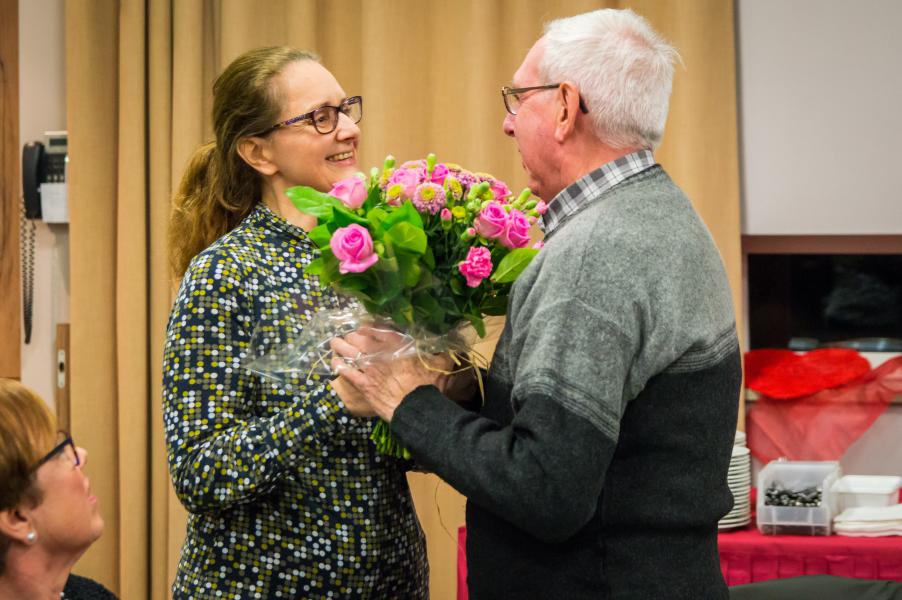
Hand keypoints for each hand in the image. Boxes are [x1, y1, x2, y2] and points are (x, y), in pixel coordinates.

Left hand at [330, 330, 447, 421]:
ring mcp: (370, 368)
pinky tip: (334, 363)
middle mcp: (380, 352)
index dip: (368, 325)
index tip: (363, 324)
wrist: (417, 407)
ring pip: (349, 352)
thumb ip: (443, 352)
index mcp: (398, 345)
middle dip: (351, 334)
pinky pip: (346, 372)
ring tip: (334, 343)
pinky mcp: (363, 384)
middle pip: (359, 337)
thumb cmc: (429, 385)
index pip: (378, 329)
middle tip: (347, 334)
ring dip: (340, 346)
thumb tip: (454, 344)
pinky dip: (339, 366)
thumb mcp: (440, 364)